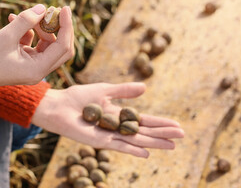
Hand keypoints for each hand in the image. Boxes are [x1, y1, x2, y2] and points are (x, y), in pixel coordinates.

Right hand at [0, 4, 73, 97]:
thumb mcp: (5, 36)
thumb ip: (26, 21)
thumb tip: (43, 8)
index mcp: (37, 70)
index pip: (63, 47)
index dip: (66, 26)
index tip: (64, 8)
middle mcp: (38, 71)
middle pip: (60, 48)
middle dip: (57, 28)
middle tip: (51, 10)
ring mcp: (32, 67)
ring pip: (47, 45)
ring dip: (39, 28)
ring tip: (23, 15)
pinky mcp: (24, 62)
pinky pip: (34, 45)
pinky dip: (28, 32)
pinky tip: (14, 20)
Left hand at [32, 82, 183, 157]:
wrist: (58, 105)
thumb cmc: (78, 97)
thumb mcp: (105, 90)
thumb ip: (123, 91)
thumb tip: (145, 88)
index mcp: (119, 115)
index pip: (144, 120)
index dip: (160, 123)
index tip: (177, 125)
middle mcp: (116, 128)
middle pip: (144, 132)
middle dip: (163, 133)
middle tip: (182, 135)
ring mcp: (109, 135)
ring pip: (136, 140)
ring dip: (154, 142)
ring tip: (172, 145)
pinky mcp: (99, 141)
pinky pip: (119, 146)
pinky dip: (133, 149)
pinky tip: (147, 152)